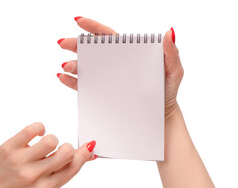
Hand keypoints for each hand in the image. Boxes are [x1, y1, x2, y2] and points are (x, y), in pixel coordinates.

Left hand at [0, 122, 95, 187]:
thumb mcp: (44, 187)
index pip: (74, 167)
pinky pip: (32, 129)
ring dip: (52, 139)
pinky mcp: (9, 148)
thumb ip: (65, 171)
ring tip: (43, 145)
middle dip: (67, 147)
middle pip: (66, 152)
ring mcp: (20, 162)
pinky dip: (39, 128)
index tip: (88, 146)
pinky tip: (35, 135)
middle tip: (58, 150)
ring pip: (51, 140)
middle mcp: (34, 176)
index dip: (84, 154)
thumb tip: (87, 154)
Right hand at [57, 17, 183, 118]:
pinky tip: (63, 78)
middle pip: (92, 50)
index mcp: (129, 53)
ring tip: (67, 66)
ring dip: (73, 65)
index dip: (93, 27)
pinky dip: (71, 82)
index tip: (78, 21)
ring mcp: (107, 78)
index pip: (109, 37)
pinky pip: (84, 86)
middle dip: (75, 44)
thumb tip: (169, 32)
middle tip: (63, 44)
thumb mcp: (174, 70)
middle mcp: (115, 64)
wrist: (161, 117)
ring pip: (86, 67)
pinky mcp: (103, 93)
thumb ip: (171, 52)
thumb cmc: (168, 91)